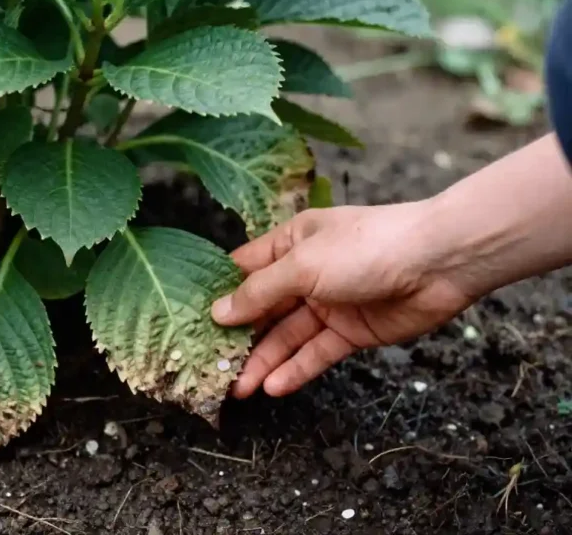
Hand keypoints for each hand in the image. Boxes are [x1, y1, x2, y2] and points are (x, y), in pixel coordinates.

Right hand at [211, 202, 476, 398]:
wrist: (439, 262)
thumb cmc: (367, 247)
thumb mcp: (303, 265)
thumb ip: (259, 292)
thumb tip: (218, 312)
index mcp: (290, 243)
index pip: (244, 270)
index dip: (220, 296)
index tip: (192, 324)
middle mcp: (305, 274)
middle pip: (263, 310)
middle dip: (239, 338)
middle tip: (213, 368)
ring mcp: (328, 304)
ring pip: (286, 337)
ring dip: (263, 362)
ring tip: (239, 388)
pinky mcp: (351, 332)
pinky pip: (316, 354)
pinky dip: (296, 370)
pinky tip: (275, 386)